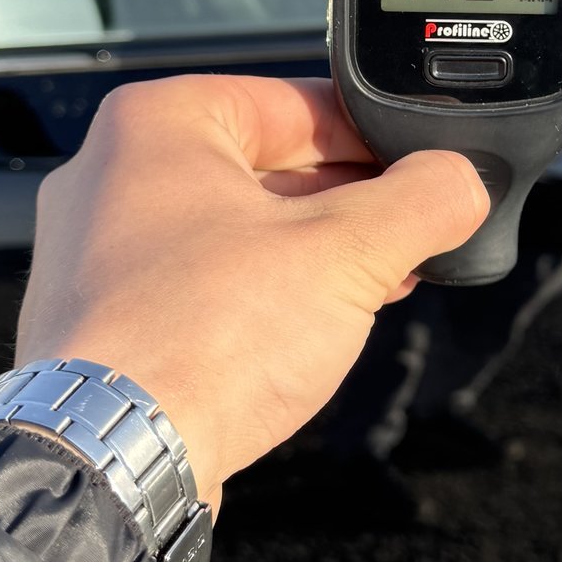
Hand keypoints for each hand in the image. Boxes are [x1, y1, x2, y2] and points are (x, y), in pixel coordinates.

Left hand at [15, 75, 487, 513]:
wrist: (112, 460)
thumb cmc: (197, 341)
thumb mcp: (346, 253)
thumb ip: (421, 202)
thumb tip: (460, 182)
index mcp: (157, 123)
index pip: (298, 101)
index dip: (377, 137)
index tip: (425, 168)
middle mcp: (114, 176)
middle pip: (269, 168)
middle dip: (349, 205)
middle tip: (410, 236)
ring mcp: (101, 254)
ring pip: (237, 232)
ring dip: (312, 259)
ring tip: (373, 287)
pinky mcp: (107, 322)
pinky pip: (203, 290)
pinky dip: (261, 302)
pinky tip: (309, 334)